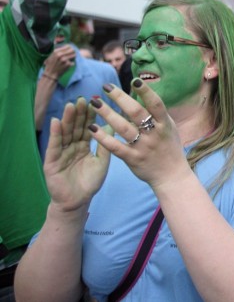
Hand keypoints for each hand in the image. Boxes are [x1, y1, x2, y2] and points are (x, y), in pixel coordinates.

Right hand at [43, 44, 75, 77]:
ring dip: (73, 58)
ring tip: (70, 60)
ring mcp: (64, 59)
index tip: (71, 51)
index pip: (68, 46)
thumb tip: (68, 47)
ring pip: (74, 55)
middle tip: (73, 55)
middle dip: (73, 52)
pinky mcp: (67, 64)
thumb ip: (58, 52)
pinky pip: (73, 62)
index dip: (70, 48)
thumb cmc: (51, 65)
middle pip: (72, 50)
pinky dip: (71, 64)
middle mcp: (60, 54)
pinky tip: (67, 66)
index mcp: (56, 51)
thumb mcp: (52, 56)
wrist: (51, 74)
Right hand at [43, 98, 110, 212]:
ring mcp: (61, 152)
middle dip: (78, 113)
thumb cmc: (90, 182)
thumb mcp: (102, 162)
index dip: (90, 115)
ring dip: (67, 119)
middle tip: (82, 99)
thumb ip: (106, 146)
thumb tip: (112, 126)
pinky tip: (56, 122)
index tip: (94, 101)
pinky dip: (55, 133)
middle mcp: (72, 146)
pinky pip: (54, 145)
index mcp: (84, 146)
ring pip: (65, 133)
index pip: (87, 127)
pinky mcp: (52, 161)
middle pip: (75, 127)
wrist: (77, 201)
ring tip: (71, 105)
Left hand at [87, 80, 190, 190]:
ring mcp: (143, 147)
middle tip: (106, 87)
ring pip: (123, 128)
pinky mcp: (133, 159)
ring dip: (108, 114)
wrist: (171, 175)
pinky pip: (115, 147)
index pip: (156, 105)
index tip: (134, 81)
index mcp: (165, 124)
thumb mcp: (170, 128)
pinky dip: (103, 137)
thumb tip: (145, 93)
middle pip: (137, 113)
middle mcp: (154, 134)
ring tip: (95, 103)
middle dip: (121, 98)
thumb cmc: (169, 147)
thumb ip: (157, 113)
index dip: (146, 92)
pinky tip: (91, 128)